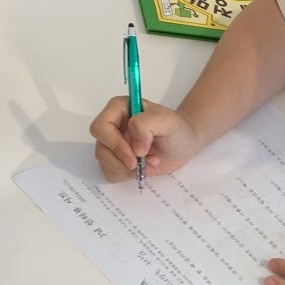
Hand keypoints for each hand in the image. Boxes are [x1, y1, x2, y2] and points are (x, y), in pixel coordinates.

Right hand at [89, 96, 203, 182]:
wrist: (183, 144)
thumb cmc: (176, 129)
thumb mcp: (166, 121)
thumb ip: (146, 125)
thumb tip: (135, 148)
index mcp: (118, 108)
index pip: (101, 127)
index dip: (115, 144)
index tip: (136, 155)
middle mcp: (111, 125)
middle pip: (101, 148)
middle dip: (122, 161)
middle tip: (145, 163)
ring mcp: (112, 144)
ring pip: (104, 163)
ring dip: (127, 170)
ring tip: (149, 163)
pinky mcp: (116, 160)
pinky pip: (110, 173)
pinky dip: (126, 176)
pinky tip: (142, 169)